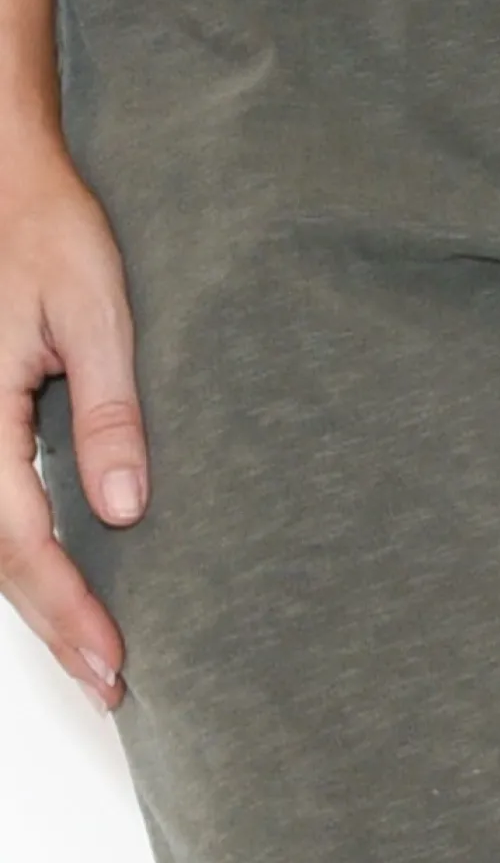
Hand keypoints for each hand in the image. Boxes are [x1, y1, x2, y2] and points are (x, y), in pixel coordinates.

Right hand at [0, 132, 147, 714]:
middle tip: (108, 679)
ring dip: (32, 595)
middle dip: (50, 620)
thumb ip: (110, 408)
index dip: (67, 607)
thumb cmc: (48, 230)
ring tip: (88, 650)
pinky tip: (55, 580)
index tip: (111, 662)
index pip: (22, 537)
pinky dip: (16, 549)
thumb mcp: (95, 309)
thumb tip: (124, 507)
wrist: (4, 183)